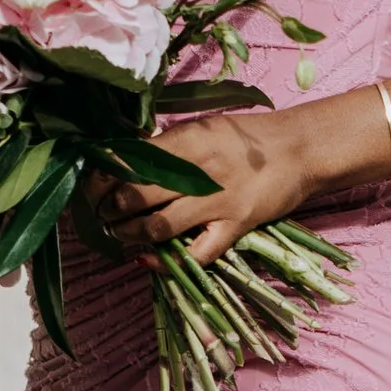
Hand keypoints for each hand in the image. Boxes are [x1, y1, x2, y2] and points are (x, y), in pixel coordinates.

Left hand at [89, 110, 324, 263]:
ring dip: (130, 236)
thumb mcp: (204, 128)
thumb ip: (168, 145)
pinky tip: (151, 260)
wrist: (299, 149)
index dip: (102, 179)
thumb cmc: (249, 138)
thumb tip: (127, 157)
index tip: (91, 188)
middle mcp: (197, 171)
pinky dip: (169, 262)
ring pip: (157, 227)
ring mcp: (217, 201)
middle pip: (136, 196)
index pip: (129, 162)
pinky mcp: (236, 226)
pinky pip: (197, 254)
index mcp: (186, 141)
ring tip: (120, 236)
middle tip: (103, 215)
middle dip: (109, 210)